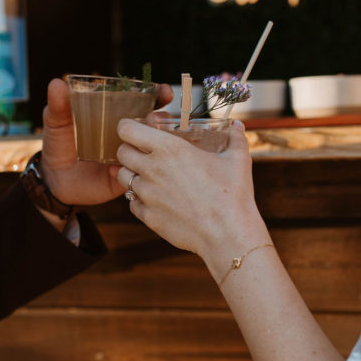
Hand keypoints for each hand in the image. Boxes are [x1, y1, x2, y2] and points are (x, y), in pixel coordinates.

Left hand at [39, 78, 172, 205]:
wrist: (54, 179)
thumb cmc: (58, 144)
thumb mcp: (57, 122)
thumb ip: (59, 105)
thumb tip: (57, 83)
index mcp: (116, 116)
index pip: (143, 102)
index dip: (158, 95)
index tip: (165, 91)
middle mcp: (129, 135)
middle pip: (155, 124)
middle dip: (163, 119)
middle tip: (157, 118)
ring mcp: (130, 156)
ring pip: (154, 149)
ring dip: (157, 144)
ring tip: (147, 143)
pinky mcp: (127, 176)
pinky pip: (141, 174)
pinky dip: (143, 170)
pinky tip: (137, 168)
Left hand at [113, 119, 267, 260]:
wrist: (228, 234)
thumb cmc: (233, 194)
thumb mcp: (238, 160)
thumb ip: (235, 138)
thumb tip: (238, 125)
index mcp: (169, 149)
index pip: (127, 129)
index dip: (128, 127)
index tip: (135, 129)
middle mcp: (152, 169)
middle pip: (121, 152)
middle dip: (130, 149)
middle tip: (144, 152)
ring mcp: (147, 195)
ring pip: (122, 176)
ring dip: (132, 173)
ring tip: (150, 175)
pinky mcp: (148, 216)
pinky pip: (132, 202)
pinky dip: (140, 198)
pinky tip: (156, 198)